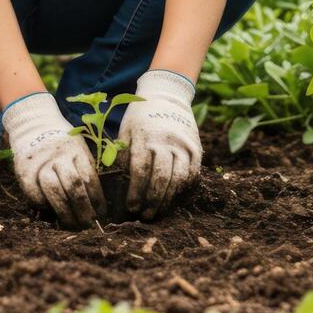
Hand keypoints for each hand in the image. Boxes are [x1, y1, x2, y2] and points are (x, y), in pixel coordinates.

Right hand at [2, 92, 102, 226]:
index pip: (89, 178)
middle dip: (83, 210)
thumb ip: (86, 169)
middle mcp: (58, 156)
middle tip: (90, 225)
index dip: (97, 200)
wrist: (33, 125)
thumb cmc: (63, 143)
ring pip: (54, 192)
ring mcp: (40, 163)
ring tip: (73, 224)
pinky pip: (35, 195)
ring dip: (65, 212)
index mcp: (76, 150)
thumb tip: (99, 203)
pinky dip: (45, 206)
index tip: (102, 214)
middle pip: (73, 186)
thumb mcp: (79, 148)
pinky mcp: (24, 172)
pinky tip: (53, 212)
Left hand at [119, 70, 200, 218]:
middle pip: (161, 178)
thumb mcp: (125, 131)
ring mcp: (184, 144)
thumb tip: (116, 186)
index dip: (135, 192)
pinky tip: (172, 198)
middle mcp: (167, 140)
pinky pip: (192, 174)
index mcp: (145, 136)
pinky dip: (182, 189)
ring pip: (179, 179)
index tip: (130, 208)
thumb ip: (121, 156)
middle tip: (144, 216)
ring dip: (168, 200)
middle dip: (152, 201)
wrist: (167, 96)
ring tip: (157, 211)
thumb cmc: (139, 117)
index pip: (140, 170)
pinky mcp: (196, 148)